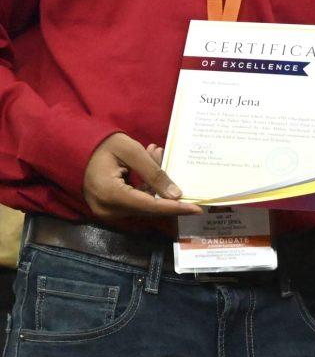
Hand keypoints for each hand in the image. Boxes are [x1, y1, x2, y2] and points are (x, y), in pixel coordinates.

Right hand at [83, 133, 202, 220]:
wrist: (74, 147)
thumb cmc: (102, 145)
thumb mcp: (130, 151)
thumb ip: (153, 172)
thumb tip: (176, 195)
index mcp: (111, 195)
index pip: (151, 206)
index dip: (175, 208)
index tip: (198, 209)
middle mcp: (108, 210)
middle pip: (148, 207)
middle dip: (164, 187)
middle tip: (165, 157)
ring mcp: (106, 212)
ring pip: (143, 204)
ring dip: (154, 184)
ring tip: (155, 154)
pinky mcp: (109, 210)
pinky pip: (134, 202)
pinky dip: (144, 187)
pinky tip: (147, 166)